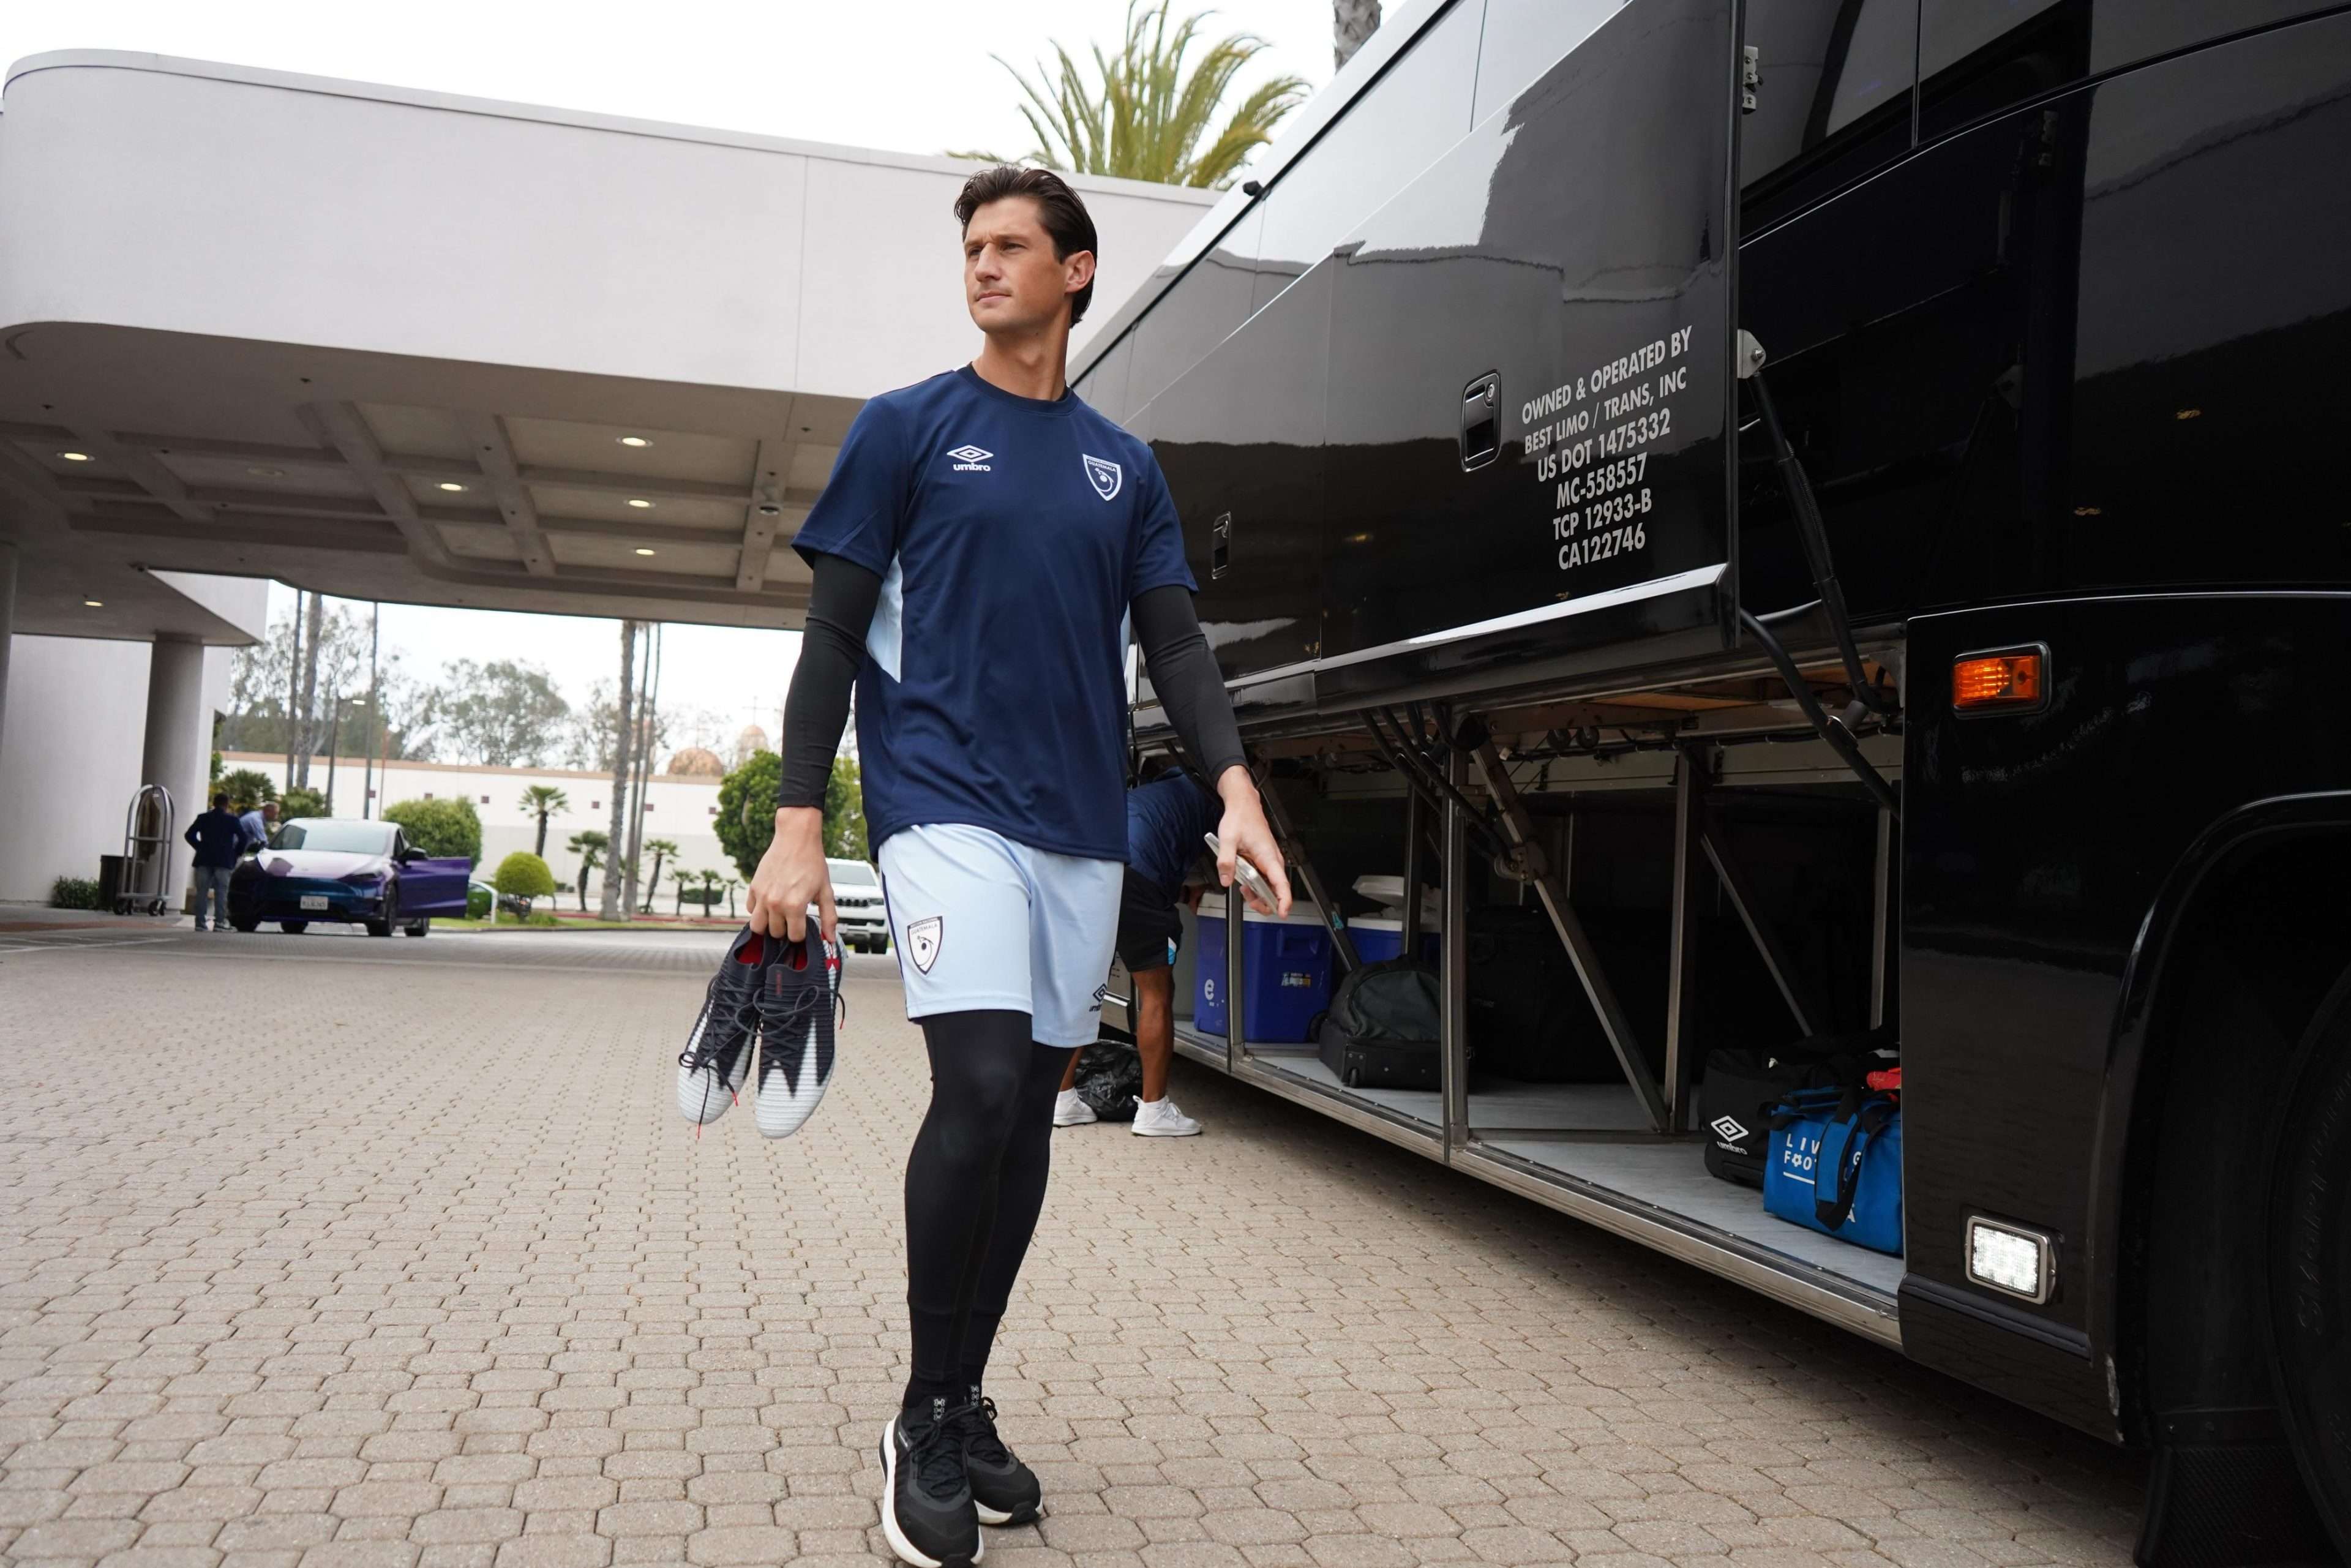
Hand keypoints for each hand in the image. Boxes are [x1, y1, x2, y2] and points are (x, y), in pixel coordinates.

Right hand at [744, 807, 832, 945]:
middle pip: (776, 933)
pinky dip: (758, 910)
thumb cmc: (812, 862)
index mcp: (795, 906)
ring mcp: (762, 896)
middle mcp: (776, 903)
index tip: (803, 925)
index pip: (794, 936)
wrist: (796, 839)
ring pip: (757, 927)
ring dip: (768, 925)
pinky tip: (770, 903)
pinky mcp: (754, 887)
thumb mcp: (826, 891)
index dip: (801, 933)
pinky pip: (750, 910)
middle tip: (792, 919)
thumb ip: (828, 917)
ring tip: (778, 916)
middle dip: (785, 929)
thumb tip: (830, 938)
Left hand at [1211, 765, 1291, 917]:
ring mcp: (1269, 860)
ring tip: (1244, 891)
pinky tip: (1245, 883)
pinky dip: (1256, 884)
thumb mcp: (1227, 840)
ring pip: (1270, 885)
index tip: (1282, 912)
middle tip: (1250, 901)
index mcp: (1267, 856)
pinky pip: (1264, 877)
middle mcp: (1272, 860)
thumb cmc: (1240, 818)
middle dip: (1266, 900)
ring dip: (1259, 893)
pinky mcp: (1264, 860)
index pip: (1282, 883)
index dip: (1284, 900)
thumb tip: (1226, 880)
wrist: (1243, 804)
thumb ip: (1226, 862)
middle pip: (1276, 889)